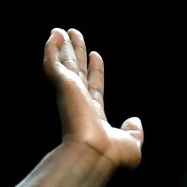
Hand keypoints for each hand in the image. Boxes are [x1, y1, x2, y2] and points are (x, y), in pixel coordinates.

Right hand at [43, 27, 142, 171]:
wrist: (95, 154)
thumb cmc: (111, 155)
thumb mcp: (131, 144)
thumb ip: (134, 132)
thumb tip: (135, 121)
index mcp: (93, 115)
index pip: (94, 87)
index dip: (95, 71)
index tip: (95, 55)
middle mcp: (79, 103)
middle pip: (76, 72)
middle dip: (75, 54)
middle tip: (72, 36)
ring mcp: (70, 94)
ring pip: (64, 64)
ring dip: (61, 47)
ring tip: (59, 30)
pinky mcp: (63, 87)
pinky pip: (53, 64)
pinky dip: (51, 50)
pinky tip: (54, 35)